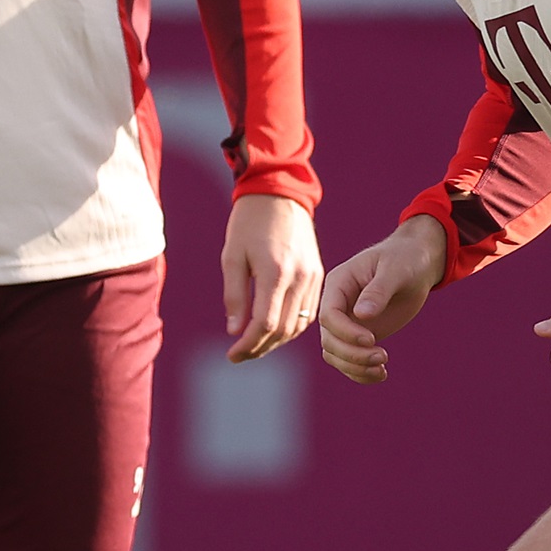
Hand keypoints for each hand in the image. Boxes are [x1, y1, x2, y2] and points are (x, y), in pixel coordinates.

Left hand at [219, 193, 322, 362]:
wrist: (279, 194)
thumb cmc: (248, 223)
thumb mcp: (232, 257)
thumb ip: (234, 296)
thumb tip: (234, 331)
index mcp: (276, 272)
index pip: (265, 324)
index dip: (248, 345)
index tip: (231, 355)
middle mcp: (299, 278)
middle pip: (284, 330)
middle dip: (260, 349)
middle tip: (240, 355)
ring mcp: (313, 277)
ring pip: (299, 325)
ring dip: (277, 342)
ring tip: (254, 346)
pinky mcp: (319, 274)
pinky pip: (309, 312)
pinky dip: (292, 327)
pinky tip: (274, 330)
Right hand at [318, 215, 448, 385]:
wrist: (415, 264)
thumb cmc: (404, 259)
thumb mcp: (394, 270)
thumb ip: (378, 291)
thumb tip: (361, 315)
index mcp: (338, 284)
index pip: (328, 315)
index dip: (346, 332)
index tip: (372, 339)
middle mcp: (337, 305)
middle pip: (329, 340)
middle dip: (352, 354)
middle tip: (383, 357)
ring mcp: (347, 323)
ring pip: (335, 354)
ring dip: (355, 367)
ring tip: (382, 369)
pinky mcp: (359, 336)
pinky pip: (349, 361)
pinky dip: (361, 373)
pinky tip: (381, 374)